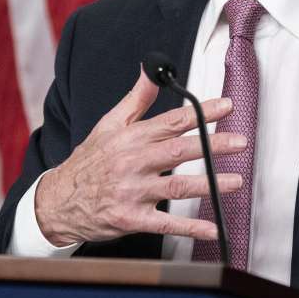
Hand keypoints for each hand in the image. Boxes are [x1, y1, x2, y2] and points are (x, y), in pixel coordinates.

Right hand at [34, 68, 244, 246]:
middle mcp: (133, 163)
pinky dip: (191, 228)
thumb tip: (151, 70)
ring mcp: (133, 192)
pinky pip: (166, 224)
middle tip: (240, 142)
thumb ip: (136, 99)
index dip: (201, 113)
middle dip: (213, 145)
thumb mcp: (108, 124)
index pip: (172, 121)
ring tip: (236, 181)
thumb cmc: (89, 161)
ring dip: (210, 184)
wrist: (58, 201)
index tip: (226, 106)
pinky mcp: (132, 219)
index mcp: (131, 138)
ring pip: (177, 187)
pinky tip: (213, 228)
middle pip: (179, 151)